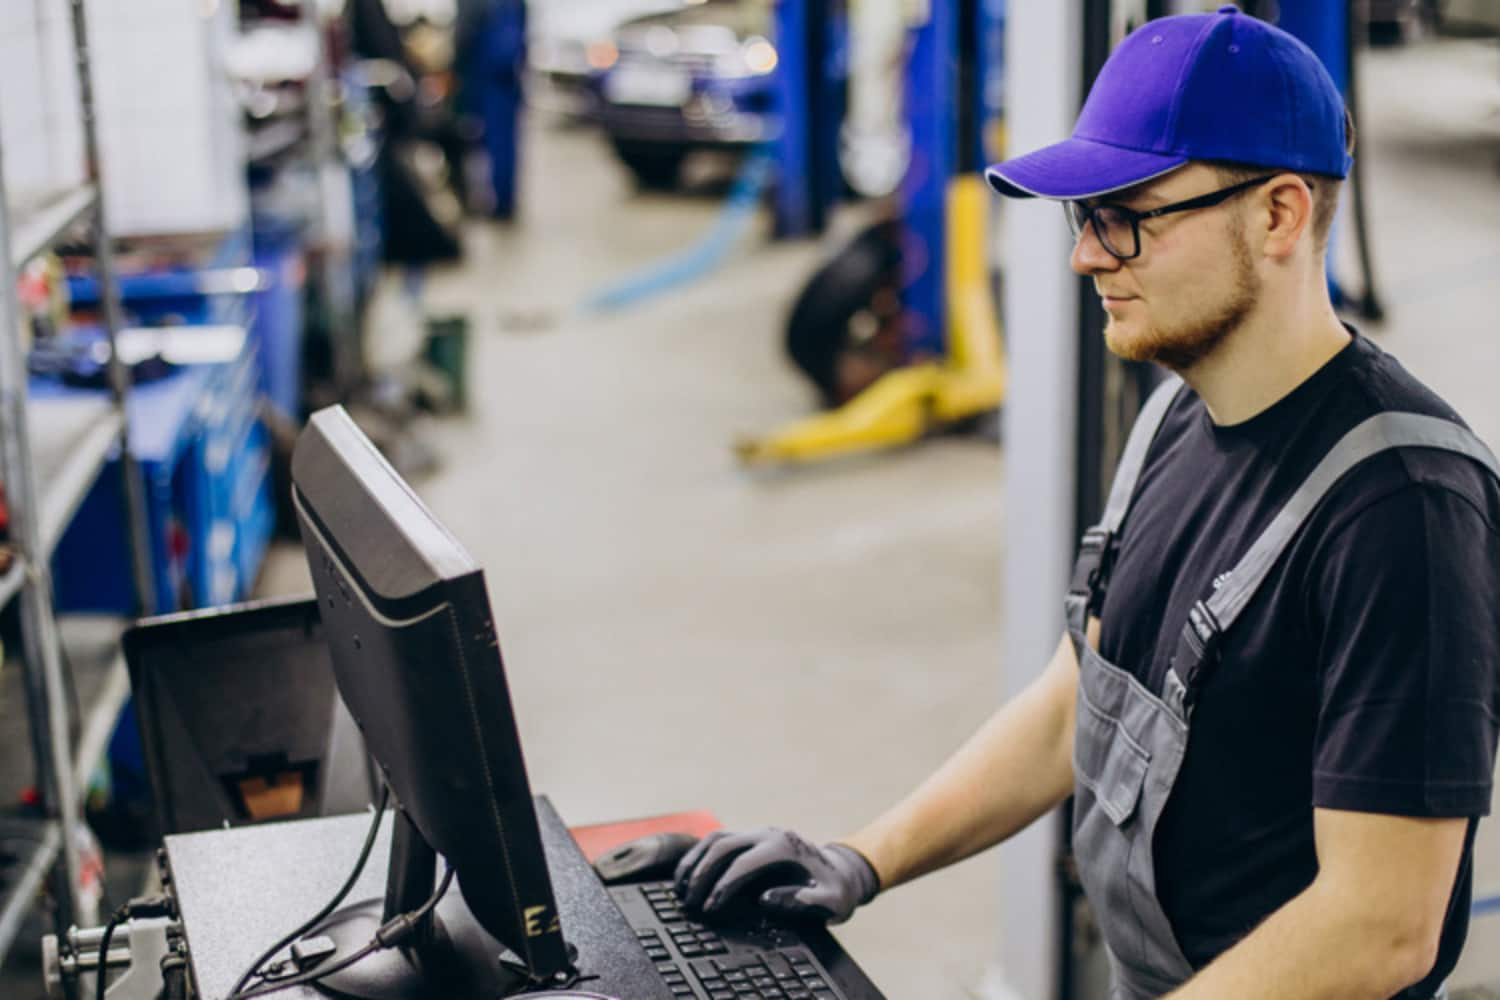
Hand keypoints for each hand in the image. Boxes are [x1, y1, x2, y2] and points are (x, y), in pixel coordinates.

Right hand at [672, 828, 879, 923]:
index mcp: (784, 847)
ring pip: (716, 838)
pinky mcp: (750, 837)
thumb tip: (765, 899)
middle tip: (689, 901)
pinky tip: (687, 875)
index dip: (722, 886)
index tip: (709, 908)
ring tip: (679, 888)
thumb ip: (802, 901)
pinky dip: (699, 856)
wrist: (842, 869)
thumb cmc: (835, 889)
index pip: (743, 863)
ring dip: (695, 861)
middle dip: (702, 873)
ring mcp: (758, 832)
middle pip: (723, 846)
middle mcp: (768, 833)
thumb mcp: (831, 901)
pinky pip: (718, 840)